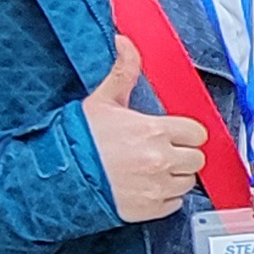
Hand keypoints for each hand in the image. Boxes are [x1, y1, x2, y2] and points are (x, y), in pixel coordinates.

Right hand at [81, 36, 208, 223]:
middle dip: (184, 154)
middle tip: (164, 151)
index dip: (186, 132)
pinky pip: (174, 204)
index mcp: (154, 131)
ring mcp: (156, 187)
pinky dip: (164, 197)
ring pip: (187, 183)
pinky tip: (146, 186)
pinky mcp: (148, 209)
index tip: (176, 134)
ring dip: (175, 176)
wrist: (57, 177)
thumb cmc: (77, 140)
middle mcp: (160, 160)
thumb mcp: (101, 100)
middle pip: (197, 159)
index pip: (197, 133)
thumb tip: (125, 43)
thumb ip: (123, 72)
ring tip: (153, 169)